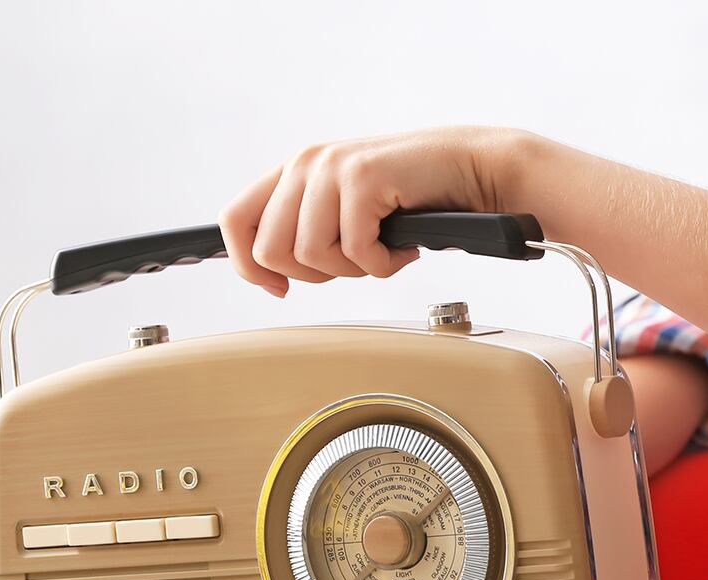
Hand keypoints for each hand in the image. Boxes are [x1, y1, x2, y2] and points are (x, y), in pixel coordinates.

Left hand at [220, 126, 533, 296]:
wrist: (471, 169)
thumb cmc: (413, 198)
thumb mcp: (344, 210)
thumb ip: (305, 227)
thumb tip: (266, 273)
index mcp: (294, 169)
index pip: (235, 221)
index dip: (247, 266)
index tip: (279, 289)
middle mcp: (306, 163)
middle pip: (271, 251)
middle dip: (315, 275)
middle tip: (354, 264)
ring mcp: (332, 168)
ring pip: (311, 256)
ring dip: (353, 270)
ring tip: (381, 253)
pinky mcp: (363, 178)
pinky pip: (355, 252)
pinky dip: (382, 265)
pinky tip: (401, 250)